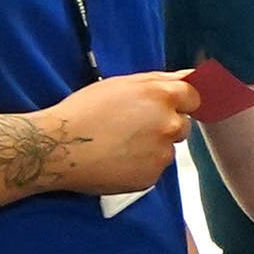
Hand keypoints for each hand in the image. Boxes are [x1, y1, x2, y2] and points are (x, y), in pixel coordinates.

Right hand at [0, 72, 201, 197]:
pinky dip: (141, 166)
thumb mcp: (120, 85)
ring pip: (167, 149)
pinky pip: (154, 169)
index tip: (164, 107)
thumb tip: (189, 77)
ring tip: (119, 145)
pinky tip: (117, 160)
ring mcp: (162, 153)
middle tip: (131, 127)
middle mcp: (168, 125)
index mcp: (162, 97)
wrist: (59, 148)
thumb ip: (159, 80)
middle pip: (182, 125)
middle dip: (164, 125)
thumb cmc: (83, 111)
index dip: (179, 102)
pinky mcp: (151, 177)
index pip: (194, 98)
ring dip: (152, 147)